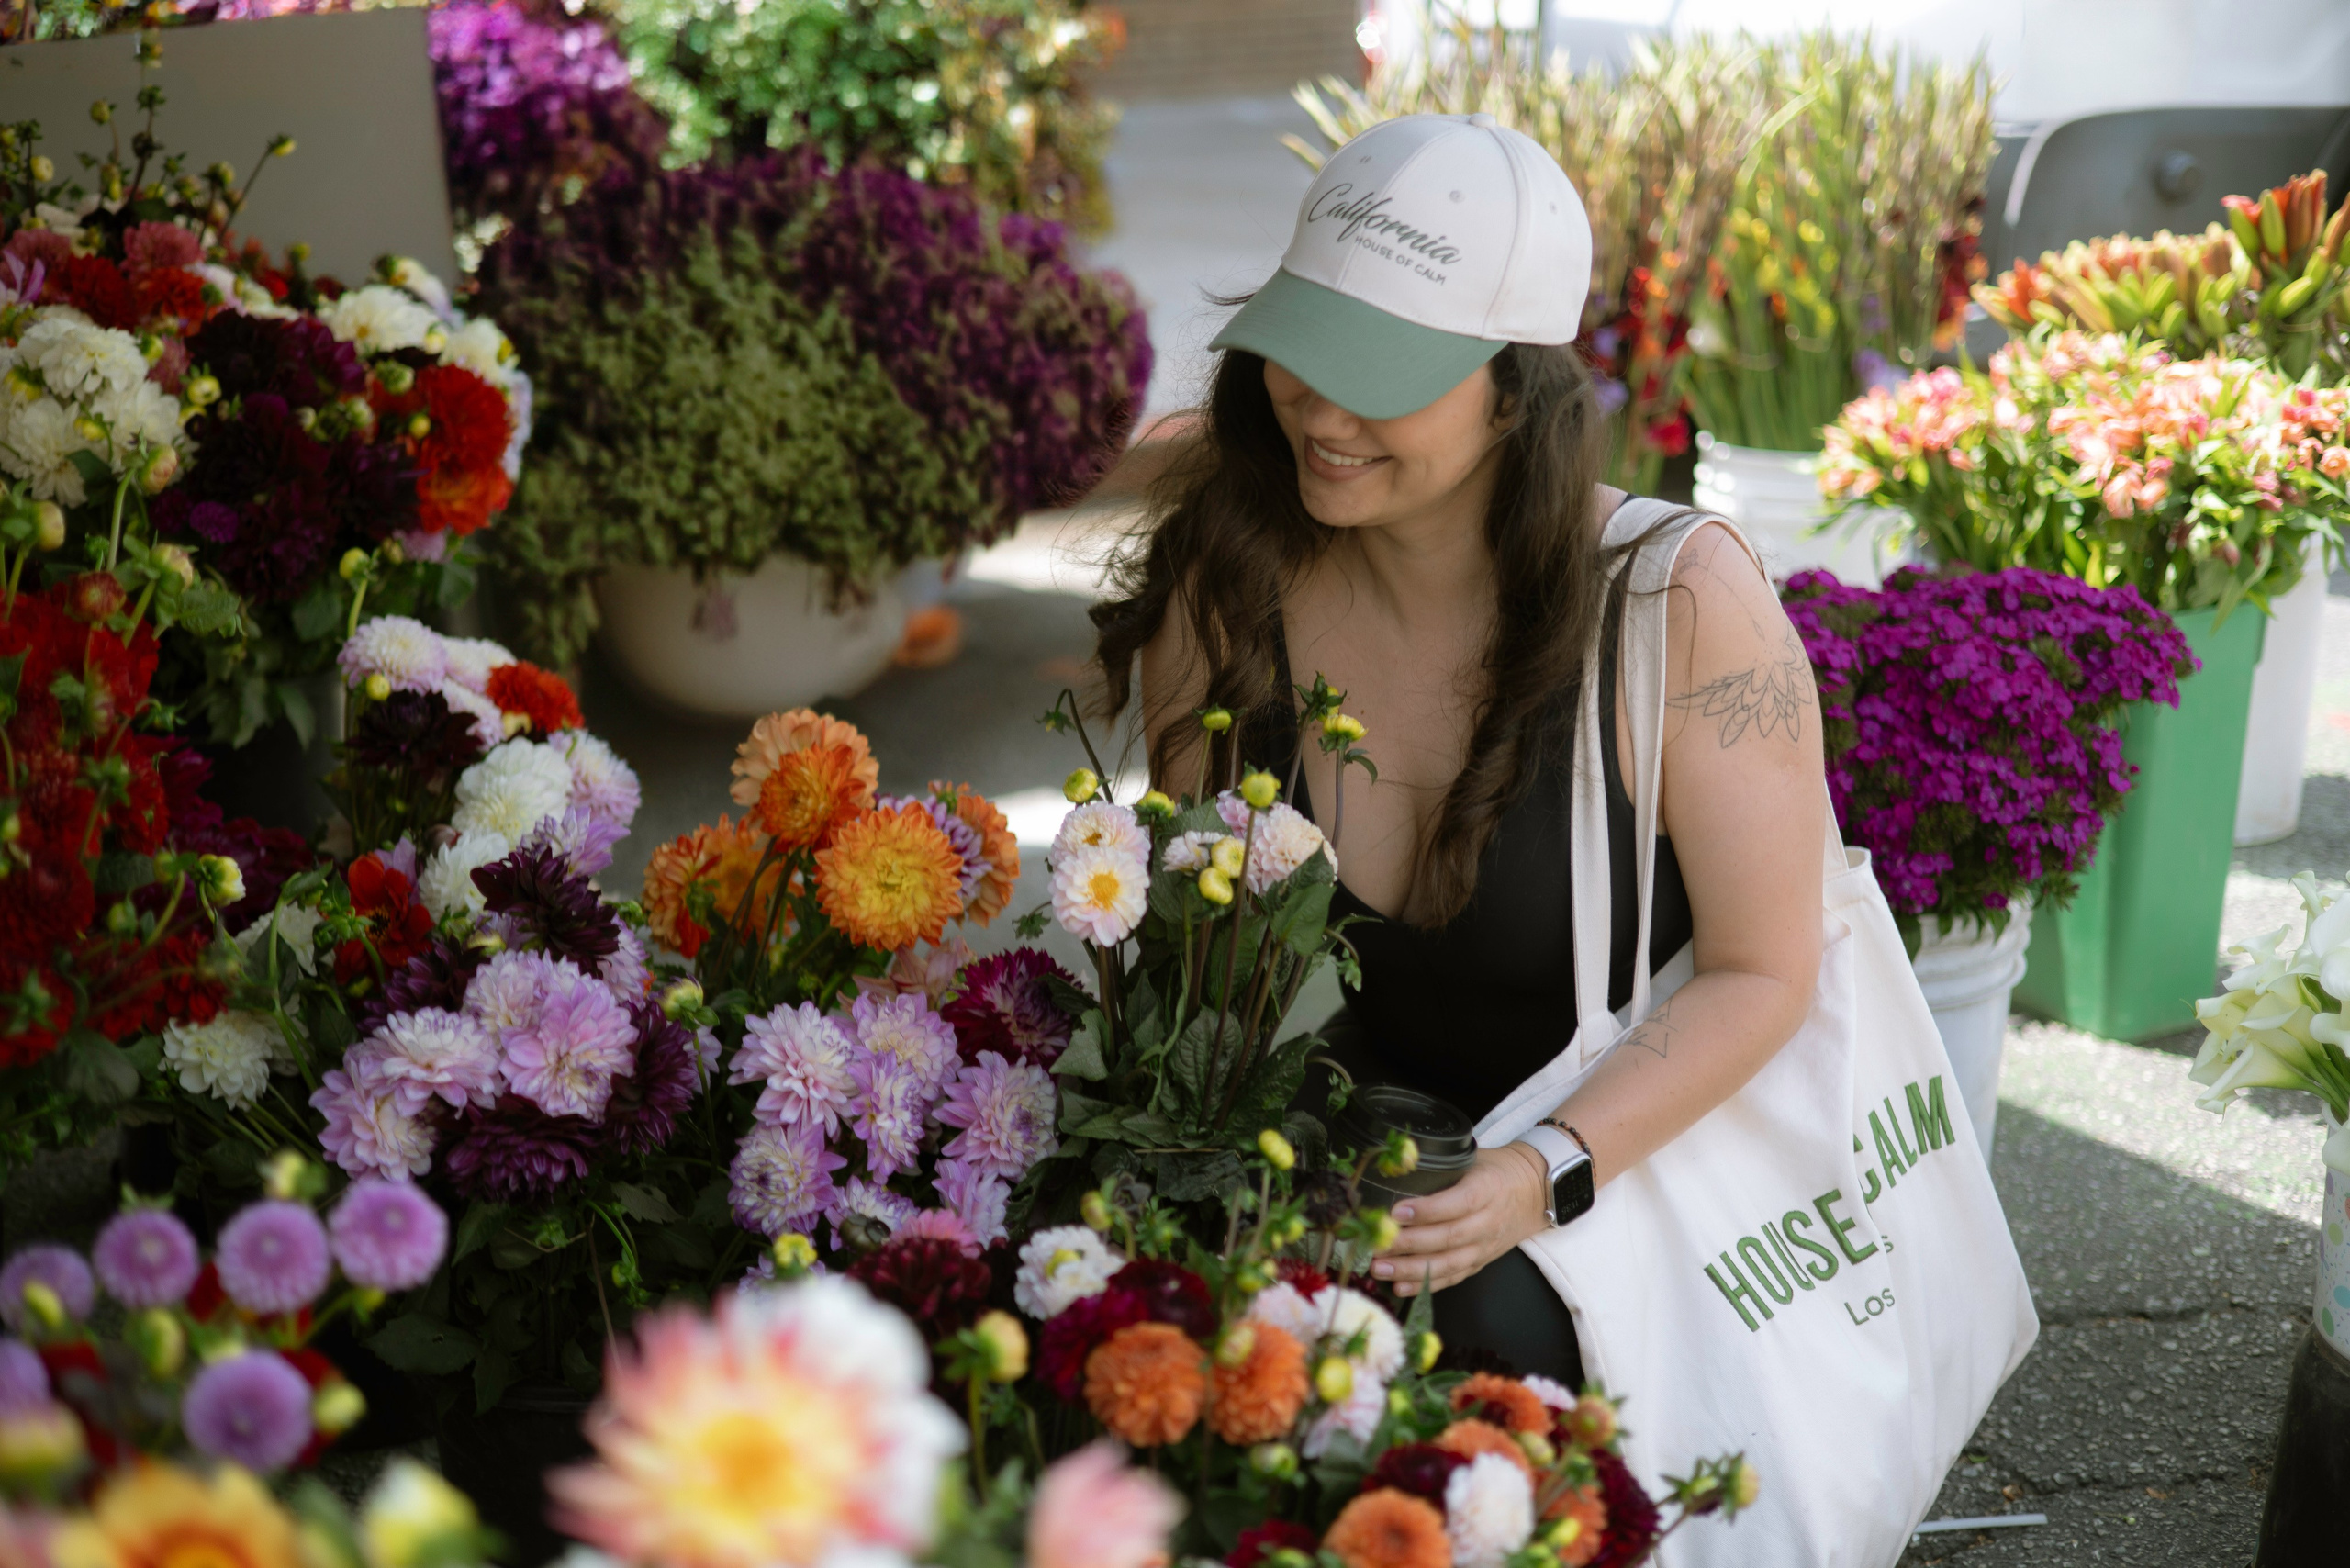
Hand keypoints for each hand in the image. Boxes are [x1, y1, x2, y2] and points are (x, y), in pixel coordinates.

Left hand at [1369, 1144, 1550, 1296]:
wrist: (1533, 1192)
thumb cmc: (1495, 1171)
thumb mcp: (1473, 1158)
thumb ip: (1442, 1166)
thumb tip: (1396, 1165)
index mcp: (1488, 1189)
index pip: (1459, 1203)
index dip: (1428, 1210)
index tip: (1397, 1212)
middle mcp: (1488, 1221)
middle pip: (1449, 1237)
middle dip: (1409, 1244)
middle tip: (1378, 1245)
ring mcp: (1485, 1246)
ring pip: (1449, 1263)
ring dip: (1412, 1270)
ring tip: (1381, 1269)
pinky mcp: (1480, 1262)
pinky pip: (1453, 1277)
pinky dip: (1427, 1285)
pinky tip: (1401, 1287)